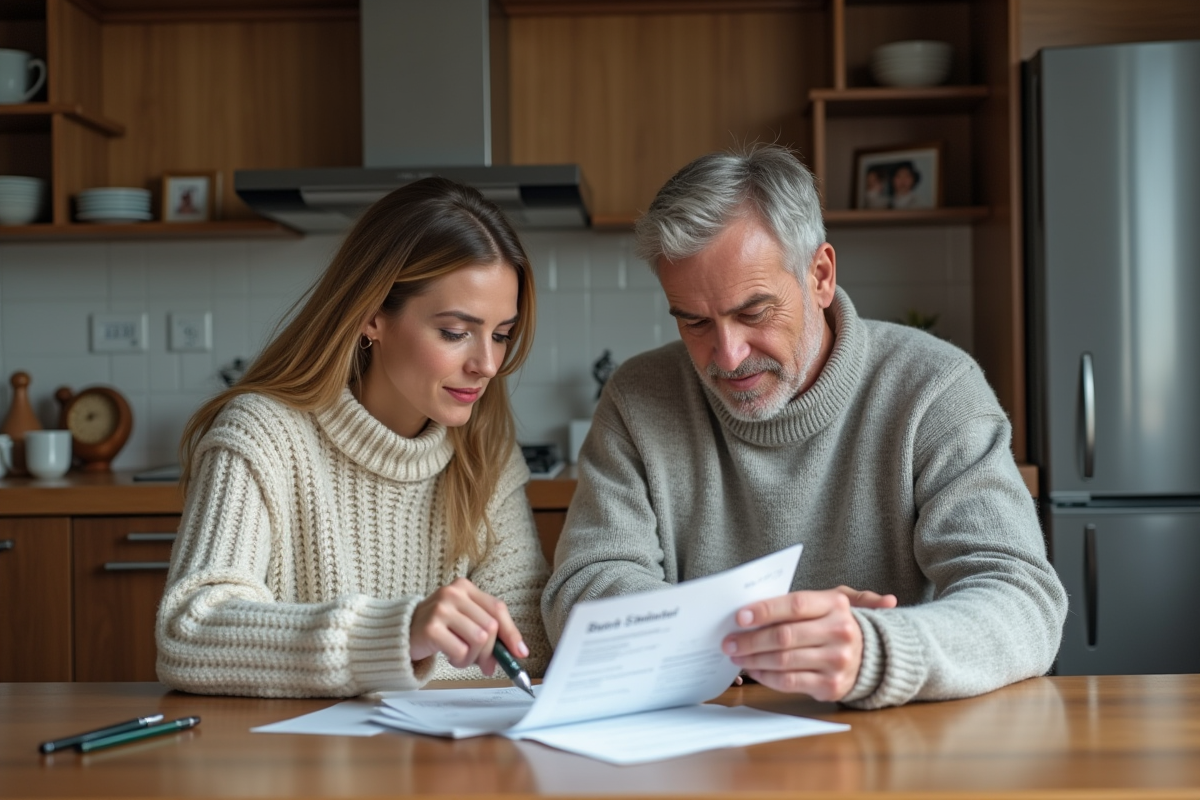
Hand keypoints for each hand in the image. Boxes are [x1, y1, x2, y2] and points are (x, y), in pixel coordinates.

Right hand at [409, 577, 528, 673]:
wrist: (400, 632)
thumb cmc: (438, 628)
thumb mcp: (464, 622)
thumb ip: (487, 632)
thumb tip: (514, 653)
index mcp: (465, 587)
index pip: (497, 609)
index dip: (512, 633)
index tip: (520, 652)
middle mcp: (454, 593)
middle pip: (490, 627)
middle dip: (491, 652)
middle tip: (486, 665)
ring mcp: (441, 609)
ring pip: (478, 639)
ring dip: (473, 658)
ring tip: (461, 657)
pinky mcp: (431, 628)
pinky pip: (460, 651)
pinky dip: (460, 661)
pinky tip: (450, 657)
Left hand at [721, 586, 894, 700]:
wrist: (871, 655)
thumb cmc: (833, 624)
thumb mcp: (825, 603)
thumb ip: (793, 602)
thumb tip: (754, 607)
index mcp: (835, 604)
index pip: (795, 605)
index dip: (765, 611)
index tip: (740, 617)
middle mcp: (840, 631)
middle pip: (785, 636)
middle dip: (751, 640)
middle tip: (729, 641)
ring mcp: (837, 660)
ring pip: (783, 660)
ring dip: (753, 659)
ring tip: (736, 655)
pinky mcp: (831, 685)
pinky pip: (789, 682)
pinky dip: (766, 677)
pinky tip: (754, 670)